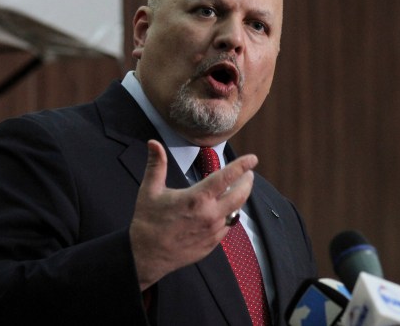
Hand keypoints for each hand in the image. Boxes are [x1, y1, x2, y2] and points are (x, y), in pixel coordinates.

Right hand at [130, 140, 256, 289]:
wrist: (146, 256)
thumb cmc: (148, 222)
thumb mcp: (150, 190)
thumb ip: (156, 164)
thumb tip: (153, 143)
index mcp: (197, 199)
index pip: (226, 178)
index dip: (242, 166)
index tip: (252, 158)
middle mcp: (209, 215)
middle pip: (240, 195)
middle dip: (247, 182)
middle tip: (249, 174)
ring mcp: (213, 231)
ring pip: (235, 211)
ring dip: (239, 199)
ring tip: (238, 189)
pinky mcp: (212, 244)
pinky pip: (227, 226)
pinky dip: (228, 215)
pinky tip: (224, 210)